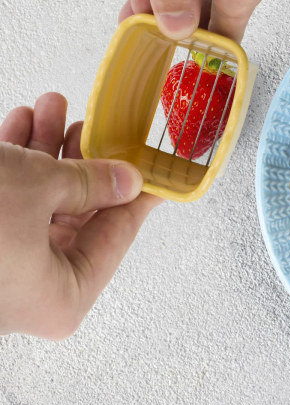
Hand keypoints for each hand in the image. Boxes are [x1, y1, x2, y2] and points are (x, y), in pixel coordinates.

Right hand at [0, 93, 160, 338]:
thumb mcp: (37, 187)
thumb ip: (92, 182)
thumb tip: (129, 180)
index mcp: (63, 297)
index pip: (117, 236)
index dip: (139, 195)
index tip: (159, 169)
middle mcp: (32, 292)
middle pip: (78, 215)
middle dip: (83, 159)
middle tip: (94, 123)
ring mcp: (1, 270)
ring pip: (39, 202)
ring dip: (46, 150)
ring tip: (54, 106)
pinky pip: (7, 202)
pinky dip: (14, 161)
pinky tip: (21, 122)